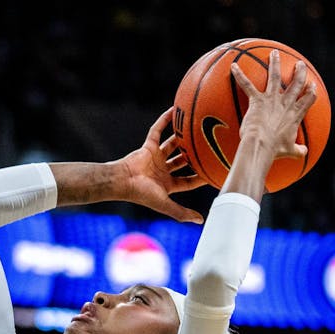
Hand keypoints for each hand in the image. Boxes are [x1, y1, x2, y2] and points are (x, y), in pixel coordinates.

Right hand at [114, 108, 206, 222]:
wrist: (120, 182)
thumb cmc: (140, 194)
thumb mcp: (164, 204)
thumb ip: (181, 213)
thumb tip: (201, 221)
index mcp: (167, 185)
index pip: (189, 180)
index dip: (202, 176)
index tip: (216, 168)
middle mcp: (162, 171)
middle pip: (183, 162)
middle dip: (196, 156)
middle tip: (212, 145)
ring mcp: (154, 158)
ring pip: (173, 145)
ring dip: (183, 137)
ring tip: (198, 127)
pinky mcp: (147, 147)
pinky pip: (157, 131)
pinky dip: (164, 121)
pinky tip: (175, 110)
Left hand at [231, 50, 316, 159]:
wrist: (261, 146)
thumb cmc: (274, 150)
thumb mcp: (290, 151)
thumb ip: (298, 150)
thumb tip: (304, 153)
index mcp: (295, 114)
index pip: (308, 99)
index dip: (311, 91)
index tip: (312, 85)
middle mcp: (286, 103)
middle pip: (296, 83)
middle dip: (299, 72)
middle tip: (300, 64)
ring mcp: (272, 99)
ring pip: (275, 76)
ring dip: (274, 63)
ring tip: (274, 53)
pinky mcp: (257, 100)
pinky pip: (247, 85)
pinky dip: (239, 75)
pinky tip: (233, 66)